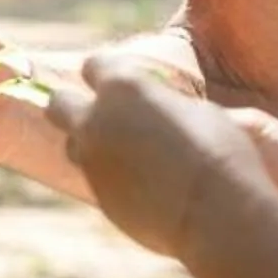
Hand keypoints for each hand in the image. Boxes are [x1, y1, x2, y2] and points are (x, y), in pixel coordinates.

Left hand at [51, 52, 277, 261]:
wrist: (215, 212)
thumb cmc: (218, 151)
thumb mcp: (199, 109)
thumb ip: (168, 104)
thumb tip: (172, 107)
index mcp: (123, 85)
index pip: (93, 65)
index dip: (106, 72)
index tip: (120, 81)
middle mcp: (96, 120)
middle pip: (59, 103)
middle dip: (74, 105)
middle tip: (104, 114)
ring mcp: (93, 162)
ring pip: (72, 144)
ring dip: (88, 144)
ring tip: (123, 151)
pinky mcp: (98, 197)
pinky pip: (94, 178)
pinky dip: (108, 177)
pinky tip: (139, 183)